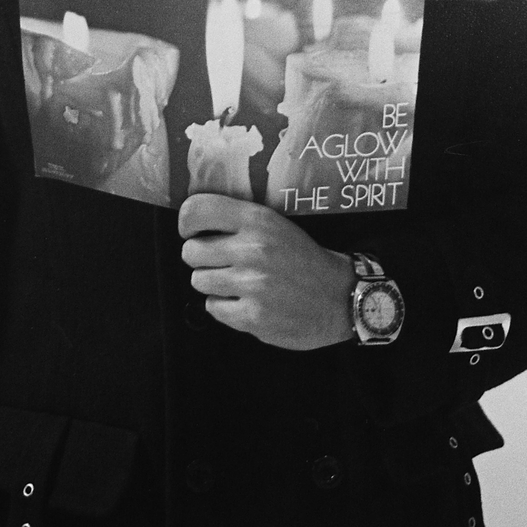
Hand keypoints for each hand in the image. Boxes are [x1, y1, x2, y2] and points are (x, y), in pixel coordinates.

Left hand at [179, 193, 354, 349]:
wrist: (339, 297)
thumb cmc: (302, 259)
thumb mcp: (275, 224)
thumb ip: (238, 220)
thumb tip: (193, 223)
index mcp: (258, 220)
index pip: (197, 210)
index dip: (187, 223)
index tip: (192, 232)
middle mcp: (253, 249)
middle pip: (190, 251)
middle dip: (202, 259)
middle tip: (223, 263)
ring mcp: (253, 284)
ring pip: (199, 281)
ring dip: (214, 284)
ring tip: (239, 283)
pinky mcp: (253, 316)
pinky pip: (213, 308)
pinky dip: (226, 307)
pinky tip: (247, 301)